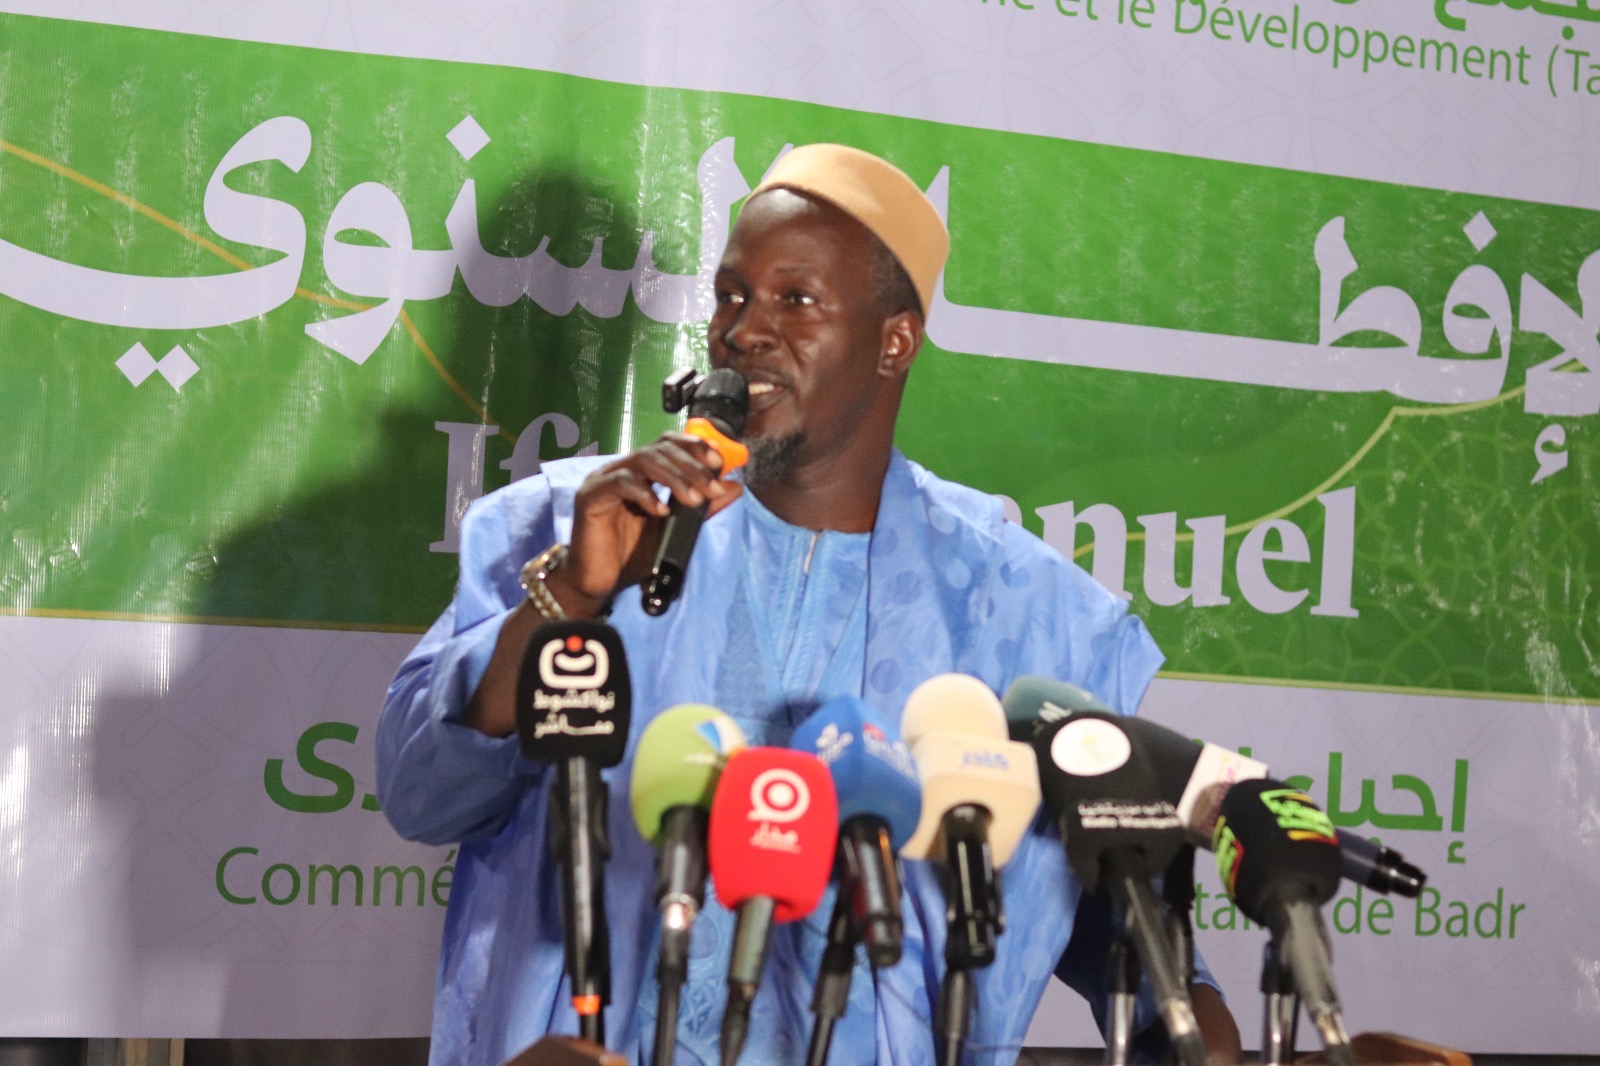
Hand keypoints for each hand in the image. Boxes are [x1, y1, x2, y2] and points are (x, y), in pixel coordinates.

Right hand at [546, 432, 743, 615]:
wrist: (599, 583)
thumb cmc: (632, 556)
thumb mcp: (676, 529)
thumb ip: (703, 508)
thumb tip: (733, 488)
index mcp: (641, 472)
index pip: (669, 444)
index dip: (694, 447)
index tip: (719, 463)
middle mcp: (622, 469)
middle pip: (660, 448)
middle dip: (691, 465)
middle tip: (711, 488)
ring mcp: (604, 480)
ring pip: (643, 460)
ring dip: (674, 477)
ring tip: (692, 500)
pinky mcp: (591, 496)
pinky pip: (621, 483)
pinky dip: (645, 494)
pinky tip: (661, 511)